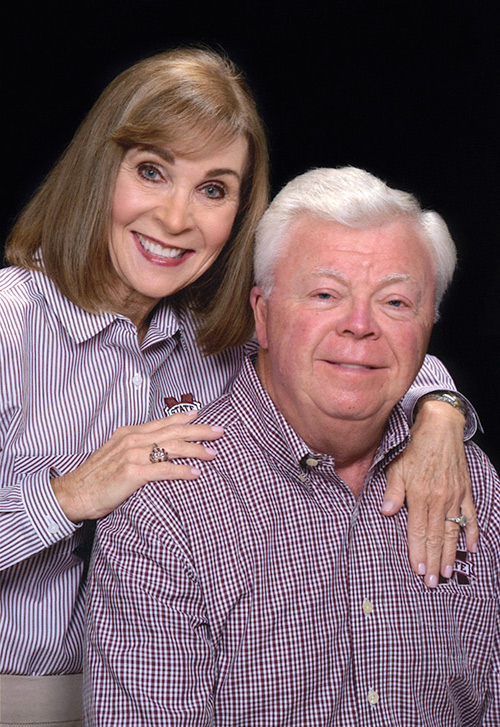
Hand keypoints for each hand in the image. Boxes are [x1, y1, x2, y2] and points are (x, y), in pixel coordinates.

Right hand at [51, 412, 223, 521]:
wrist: (75, 493)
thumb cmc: (96, 478)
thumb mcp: (116, 455)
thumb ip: (136, 448)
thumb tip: (155, 449)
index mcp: (129, 434)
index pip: (162, 422)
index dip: (183, 418)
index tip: (200, 415)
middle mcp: (132, 440)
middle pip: (173, 431)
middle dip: (199, 430)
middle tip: (219, 431)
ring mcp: (132, 455)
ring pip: (172, 447)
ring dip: (196, 449)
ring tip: (213, 453)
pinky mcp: (132, 473)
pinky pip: (164, 470)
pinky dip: (182, 471)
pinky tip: (196, 473)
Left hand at [382, 399, 478, 587]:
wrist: (439, 426)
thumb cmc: (413, 446)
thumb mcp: (395, 466)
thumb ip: (393, 491)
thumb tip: (386, 511)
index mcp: (420, 493)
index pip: (418, 530)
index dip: (418, 551)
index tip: (418, 570)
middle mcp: (439, 497)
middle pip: (436, 536)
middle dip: (434, 560)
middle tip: (433, 582)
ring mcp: (454, 495)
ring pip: (453, 530)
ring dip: (451, 553)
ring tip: (449, 572)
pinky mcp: (465, 490)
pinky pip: (470, 516)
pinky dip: (472, 533)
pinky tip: (471, 548)